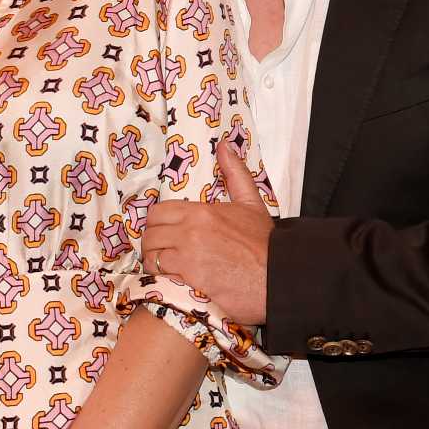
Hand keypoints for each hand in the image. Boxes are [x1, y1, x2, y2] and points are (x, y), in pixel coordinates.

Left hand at [141, 139, 271, 323]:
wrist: (279, 277)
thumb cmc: (265, 245)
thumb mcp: (251, 203)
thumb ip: (235, 173)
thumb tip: (224, 146)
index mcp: (200, 212)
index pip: (158, 213)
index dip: (159, 224)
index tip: (167, 234)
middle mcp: (190, 231)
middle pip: (150, 235)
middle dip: (154, 245)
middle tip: (166, 254)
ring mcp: (186, 256)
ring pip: (151, 258)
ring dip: (157, 265)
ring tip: (171, 270)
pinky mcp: (188, 280)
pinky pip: (160, 278)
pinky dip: (164, 281)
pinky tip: (177, 283)